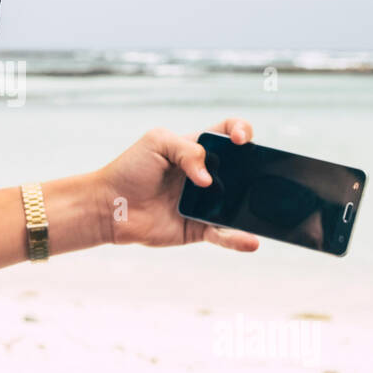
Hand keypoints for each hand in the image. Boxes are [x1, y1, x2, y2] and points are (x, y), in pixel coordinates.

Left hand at [92, 119, 260, 251]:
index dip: (242, 131)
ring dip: (253, 206)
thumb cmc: (130, 169)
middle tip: (262, 173)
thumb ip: (187, 150)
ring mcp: (206, 203)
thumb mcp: (156, 142)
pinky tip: (251, 241)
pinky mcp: (199, 228)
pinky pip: (224, 234)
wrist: (109, 205)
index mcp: (198, 149)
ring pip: (238, 204)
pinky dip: (238, 239)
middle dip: (258, 169)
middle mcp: (208, 175)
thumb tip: (208, 179)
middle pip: (243, 169)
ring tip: (263, 208)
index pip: (229, 133)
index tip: (240, 140)